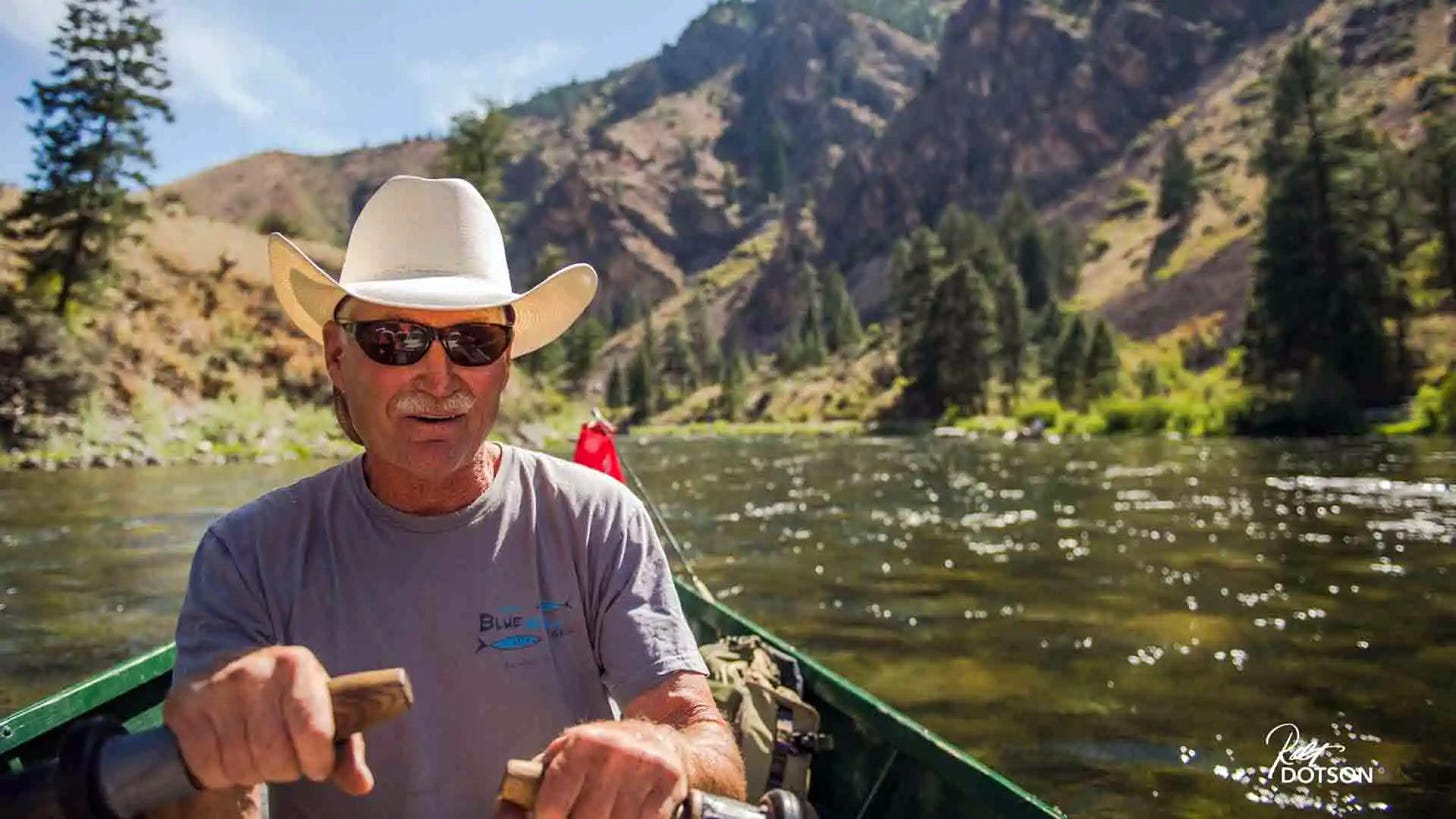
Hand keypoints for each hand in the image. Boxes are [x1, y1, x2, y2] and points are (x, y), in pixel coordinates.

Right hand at [161, 646, 373, 794]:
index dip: (318, 762)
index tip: (317, 764)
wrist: (234, 665)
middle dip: (283, 770)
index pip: (313, 733)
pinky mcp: (183, 706)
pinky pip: (206, 767)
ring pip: (239, 766)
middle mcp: (253, 671)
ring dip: (252, 773)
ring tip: (256, 752)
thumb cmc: (288, 697)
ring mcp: (214, 687)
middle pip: (274, 756)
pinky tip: (229, 755)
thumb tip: (362, 785)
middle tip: (282, 757)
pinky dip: (220, 775)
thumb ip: (346, 750)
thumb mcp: (324, 712)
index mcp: (296, 666)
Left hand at [532, 720, 688, 818]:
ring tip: (603, 815)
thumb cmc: (601, 756)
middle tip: (580, 817)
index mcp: (581, 744)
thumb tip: (504, 811)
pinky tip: (627, 816)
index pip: (553, 803)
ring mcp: (644, 767)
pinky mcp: (669, 782)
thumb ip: (533, 784)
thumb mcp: (565, 756)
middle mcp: (613, 752)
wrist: (661, 739)